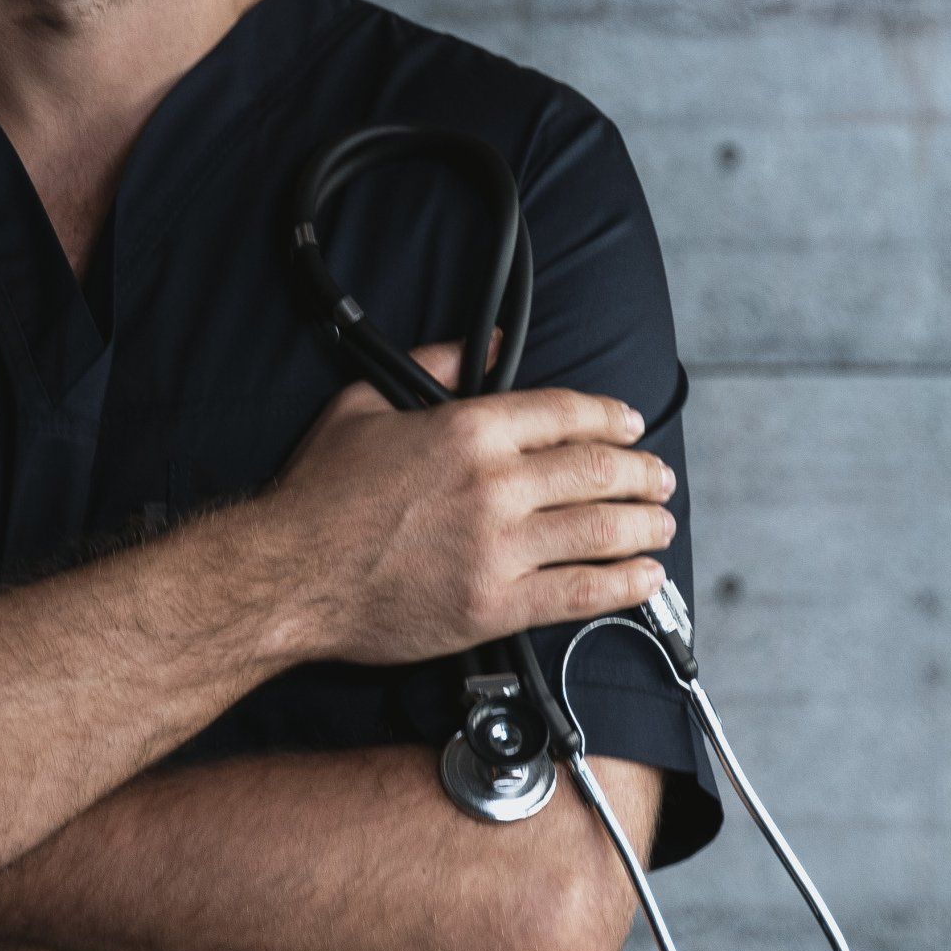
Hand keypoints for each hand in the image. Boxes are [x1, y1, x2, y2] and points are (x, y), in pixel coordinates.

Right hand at [263, 341, 676, 666]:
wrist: (289, 574)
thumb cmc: (320, 493)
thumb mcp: (365, 406)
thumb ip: (433, 367)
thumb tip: (487, 345)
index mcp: (467, 429)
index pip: (565, 413)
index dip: (610, 417)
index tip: (631, 424)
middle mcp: (494, 484)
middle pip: (597, 470)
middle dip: (641, 472)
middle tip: (658, 478)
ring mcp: (499, 548)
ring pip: (601, 530)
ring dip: (644, 525)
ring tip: (660, 524)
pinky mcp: (495, 605)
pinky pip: (580, 593)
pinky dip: (624, 585)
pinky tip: (644, 578)